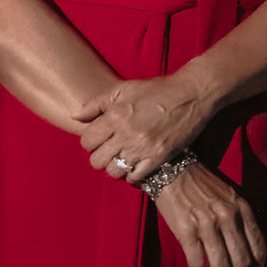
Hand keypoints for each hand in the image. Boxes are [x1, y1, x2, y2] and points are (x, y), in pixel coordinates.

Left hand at [69, 71, 219, 180]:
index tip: (100, 139)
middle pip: (97, 160)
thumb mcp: (124, 89)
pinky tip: (136, 164)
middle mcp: (126, 133)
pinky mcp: (159, 157)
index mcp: (115, 115)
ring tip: (122, 158)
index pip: (87, 141)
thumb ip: (96, 103)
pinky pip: (135, 177)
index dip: (91, 141)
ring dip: (115, 167)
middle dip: (100, 156)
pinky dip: (132, 174)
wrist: (191, 94)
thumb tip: (75, 116)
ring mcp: (143, 148)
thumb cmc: (157, 90)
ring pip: (114, 171)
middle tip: (110, 150)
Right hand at [151, 162, 266, 266]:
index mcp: (242, 209)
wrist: (172, 169)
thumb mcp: (229, 197)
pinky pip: (197, 259)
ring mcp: (207, 224)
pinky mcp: (186, 229)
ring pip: (221, 265)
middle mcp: (228, 217)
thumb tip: (244, 253)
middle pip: (243, 261)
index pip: (259, 248)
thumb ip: (240, 221)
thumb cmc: (201, 186)